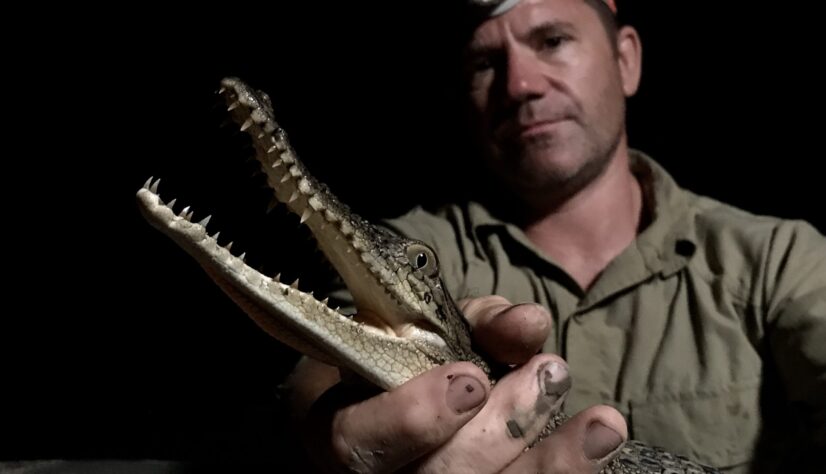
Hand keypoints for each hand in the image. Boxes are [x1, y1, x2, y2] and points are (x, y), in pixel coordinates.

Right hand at [287, 296, 626, 472]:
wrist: (399, 409)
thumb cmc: (409, 362)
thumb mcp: (433, 330)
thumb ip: (478, 325)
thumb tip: (529, 323)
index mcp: (340, 431)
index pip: (356, 443)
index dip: (413, 419)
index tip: (472, 379)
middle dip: (499, 432)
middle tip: (549, 375)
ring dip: (549, 466)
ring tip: (602, 423)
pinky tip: (599, 444)